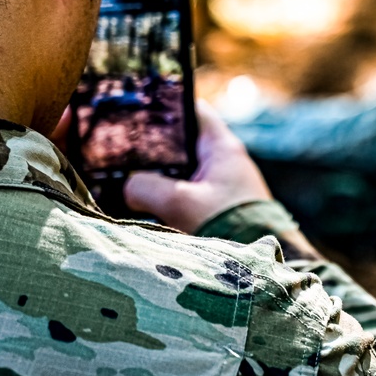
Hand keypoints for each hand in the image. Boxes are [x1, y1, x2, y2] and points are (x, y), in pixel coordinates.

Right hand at [124, 99, 272, 233]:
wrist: (257, 269)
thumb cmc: (226, 225)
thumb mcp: (179, 203)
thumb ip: (145, 187)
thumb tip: (127, 186)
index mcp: (221, 147)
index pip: (192, 111)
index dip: (165, 106)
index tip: (136, 109)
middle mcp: (223, 161)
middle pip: (181, 143)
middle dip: (152, 147)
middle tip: (118, 149)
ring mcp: (220, 185)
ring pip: (180, 171)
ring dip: (157, 175)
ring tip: (122, 176)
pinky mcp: (215, 208)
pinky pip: (184, 193)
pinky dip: (165, 196)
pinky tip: (141, 204)